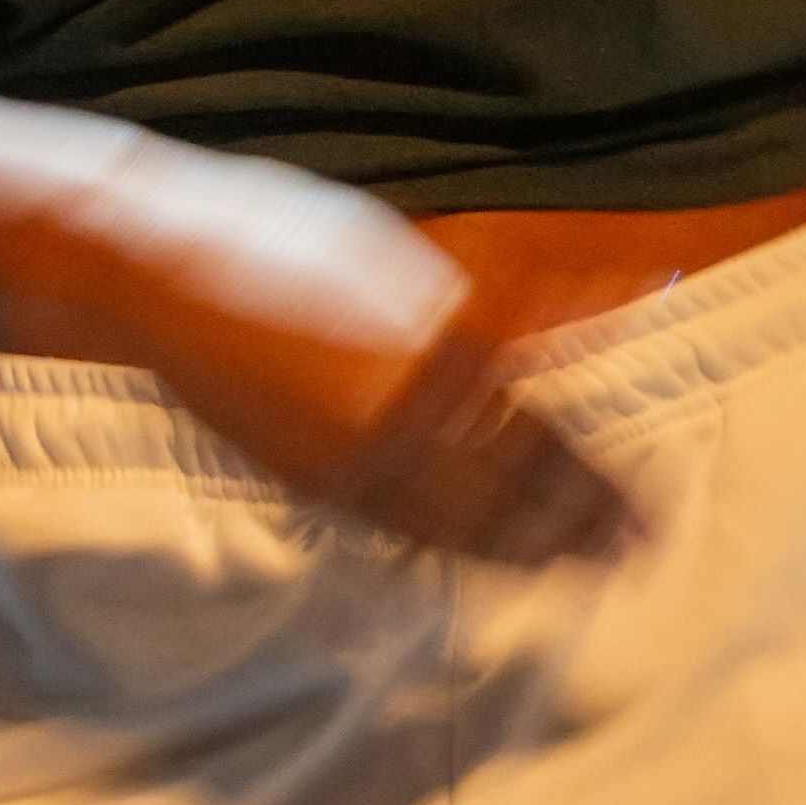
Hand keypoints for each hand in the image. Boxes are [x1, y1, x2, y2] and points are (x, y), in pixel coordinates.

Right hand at [32, 138, 633, 563]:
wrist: (154, 271)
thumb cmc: (283, 236)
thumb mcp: (406, 259)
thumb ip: (495, 309)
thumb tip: (581, 328)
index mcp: (435, 346)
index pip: (541, 433)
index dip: (598, 476)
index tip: (651, 499)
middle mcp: (399, 414)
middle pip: (513, 492)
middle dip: (580, 526)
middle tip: (640, 550)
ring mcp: (348, 457)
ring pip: (460, 527)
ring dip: (531, 550)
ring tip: (586, 567)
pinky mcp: (309, 481)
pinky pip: (402, 532)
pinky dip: (459, 552)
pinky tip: (492, 560)